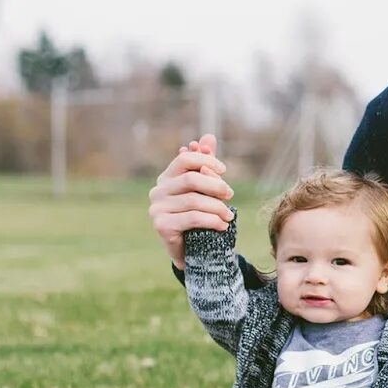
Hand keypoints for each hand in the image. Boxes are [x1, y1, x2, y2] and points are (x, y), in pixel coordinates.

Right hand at [149, 134, 233, 268]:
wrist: (190, 250)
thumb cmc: (198, 215)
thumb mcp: (204, 189)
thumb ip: (205, 164)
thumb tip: (209, 137)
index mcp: (166, 177)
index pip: (184, 158)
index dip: (206, 160)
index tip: (224, 170)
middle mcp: (157, 191)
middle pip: (191, 179)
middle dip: (215, 186)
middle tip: (230, 194)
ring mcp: (156, 208)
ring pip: (194, 200)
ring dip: (218, 207)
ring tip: (229, 215)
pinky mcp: (161, 225)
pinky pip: (192, 218)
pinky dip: (212, 221)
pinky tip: (223, 225)